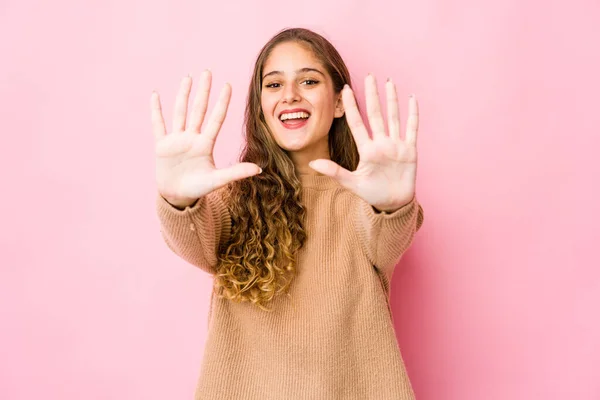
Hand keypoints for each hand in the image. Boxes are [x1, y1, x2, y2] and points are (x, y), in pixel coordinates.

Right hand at [152, 70, 261, 206]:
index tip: (228, 86)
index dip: (222, 103)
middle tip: (208, 72)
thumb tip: (259, 169)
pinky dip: (156, 110)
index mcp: (206, 144)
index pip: (216, 119)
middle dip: (203, 91)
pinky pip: (158, 124)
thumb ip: (236, 173)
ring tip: (187, 78)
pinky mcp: (162, 145)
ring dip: (183, 95)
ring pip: (180, 112)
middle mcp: (192, 138)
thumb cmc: (198, 188)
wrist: (177, 197)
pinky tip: (155, 95)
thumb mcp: (217, 180)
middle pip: (199, 109)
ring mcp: (177, 140)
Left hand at [308, 74, 418, 211]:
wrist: (393, 204)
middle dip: (372, 95)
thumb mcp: (351, 183)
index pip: (357, 122)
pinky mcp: (409, 150)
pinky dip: (413, 114)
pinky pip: (411, 129)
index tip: (345, 89)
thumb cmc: (372, 193)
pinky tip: (412, 98)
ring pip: (393, 117)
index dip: (351, 106)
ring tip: (389, 82)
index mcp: (367, 149)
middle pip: (376, 114)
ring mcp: (395, 145)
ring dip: (392, 100)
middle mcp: (381, 143)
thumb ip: (334, 171)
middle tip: (369, 75)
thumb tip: (312, 163)